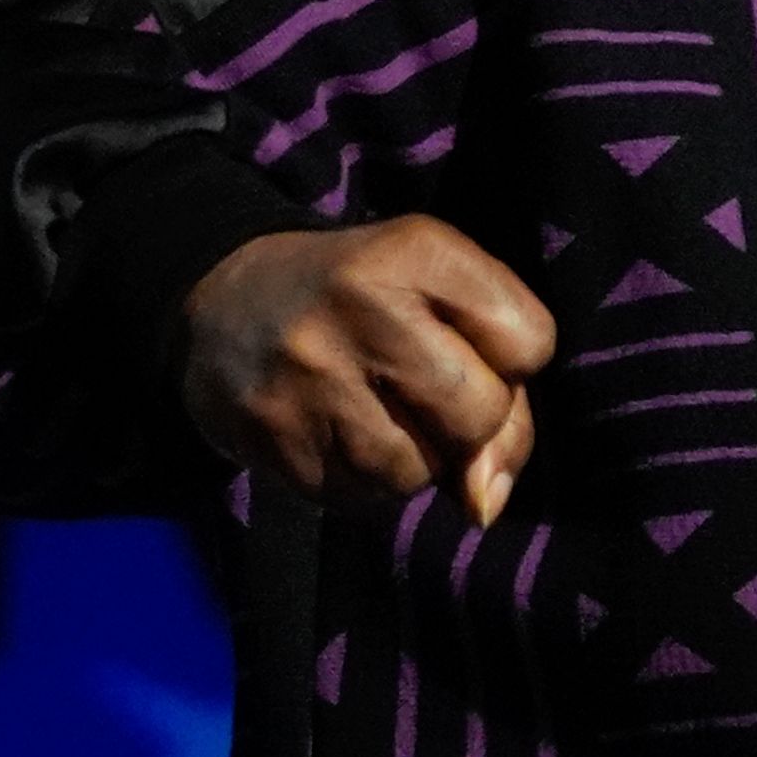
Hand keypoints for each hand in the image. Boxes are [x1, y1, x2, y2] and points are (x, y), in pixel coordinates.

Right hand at [178, 216, 554, 524]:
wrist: (225, 297)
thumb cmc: (365, 301)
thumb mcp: (442, 298)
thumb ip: (499, 391)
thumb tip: (484, 505)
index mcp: (418, 250)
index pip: (530, 341)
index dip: (514, 362)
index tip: (472, 346)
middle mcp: (361, 306)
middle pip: (478, 415)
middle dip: (471, 425)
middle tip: (428, 398)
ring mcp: (308, 373)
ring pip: (417, 471)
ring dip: (416, 462)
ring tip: (379, 414)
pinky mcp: (270, 432)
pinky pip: (356, 497)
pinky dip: (364, 482)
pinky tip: (339, 435)